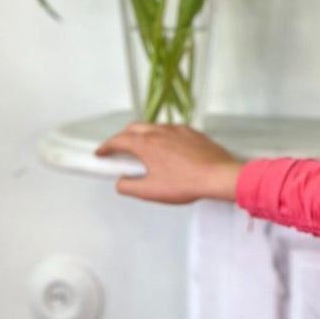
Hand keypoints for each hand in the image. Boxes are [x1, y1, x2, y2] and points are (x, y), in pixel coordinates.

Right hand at [93, 121, 244, 205]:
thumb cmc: (186, 183)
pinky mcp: (193, 133)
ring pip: (154, 127)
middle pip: (134, 128)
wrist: (218, 176)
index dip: (106, 147)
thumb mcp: (150, 191)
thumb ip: (129, 187)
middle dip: (122, 136)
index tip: (101, 152)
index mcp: (146, 144)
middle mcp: (160, 132)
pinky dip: (162, 136)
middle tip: (119, 149)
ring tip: (143, 149)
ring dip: (143, 135)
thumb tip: (121, 183)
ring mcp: (178, 130)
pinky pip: (172, 130)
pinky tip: (168, 149)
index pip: (118, 141)